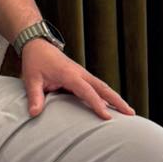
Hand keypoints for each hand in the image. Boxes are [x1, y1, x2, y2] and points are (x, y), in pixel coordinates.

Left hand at [20, 40, 135, 119]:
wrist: (38, 44)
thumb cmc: (35, 61)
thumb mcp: (31, 79)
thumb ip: (35, 96)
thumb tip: (34, 114)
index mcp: (70, 74)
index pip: (87, 91)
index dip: (97, 104)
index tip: (107, 117)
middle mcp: (80, 73)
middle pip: (103, 88)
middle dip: (117, 101)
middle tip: (131, 114)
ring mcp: (82, 74)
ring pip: (103, 87)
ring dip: (116, 98)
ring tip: (129, 112)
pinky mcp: (81, 76)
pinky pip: (97, 86)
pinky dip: (107, 95)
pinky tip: (113, 105)